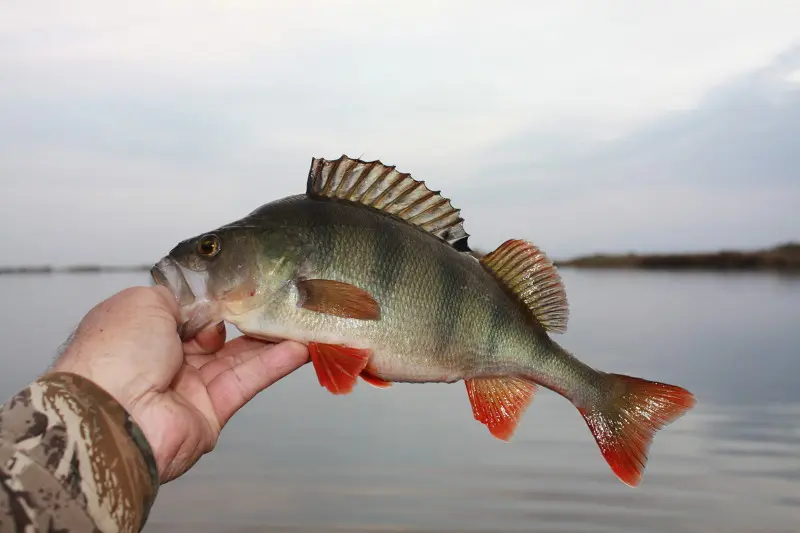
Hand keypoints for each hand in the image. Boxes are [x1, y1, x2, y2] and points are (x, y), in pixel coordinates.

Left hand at [50, 286, 308, 481]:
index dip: (216, 298)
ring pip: (239, 358)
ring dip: (270, 340)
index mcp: (144, 331)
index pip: (189, 311)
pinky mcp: (212, 412)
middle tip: (279, 299)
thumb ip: (180, 295)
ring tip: (300, 320)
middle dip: (248, 317)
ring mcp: (189, 388)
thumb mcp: (143, 301)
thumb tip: (204, 300)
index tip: (244, 284)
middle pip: (218, 335)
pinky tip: (298, 347)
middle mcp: (165, 359)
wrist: (112, 416)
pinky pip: (247, 382)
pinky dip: (273, 364)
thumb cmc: (116, 352)